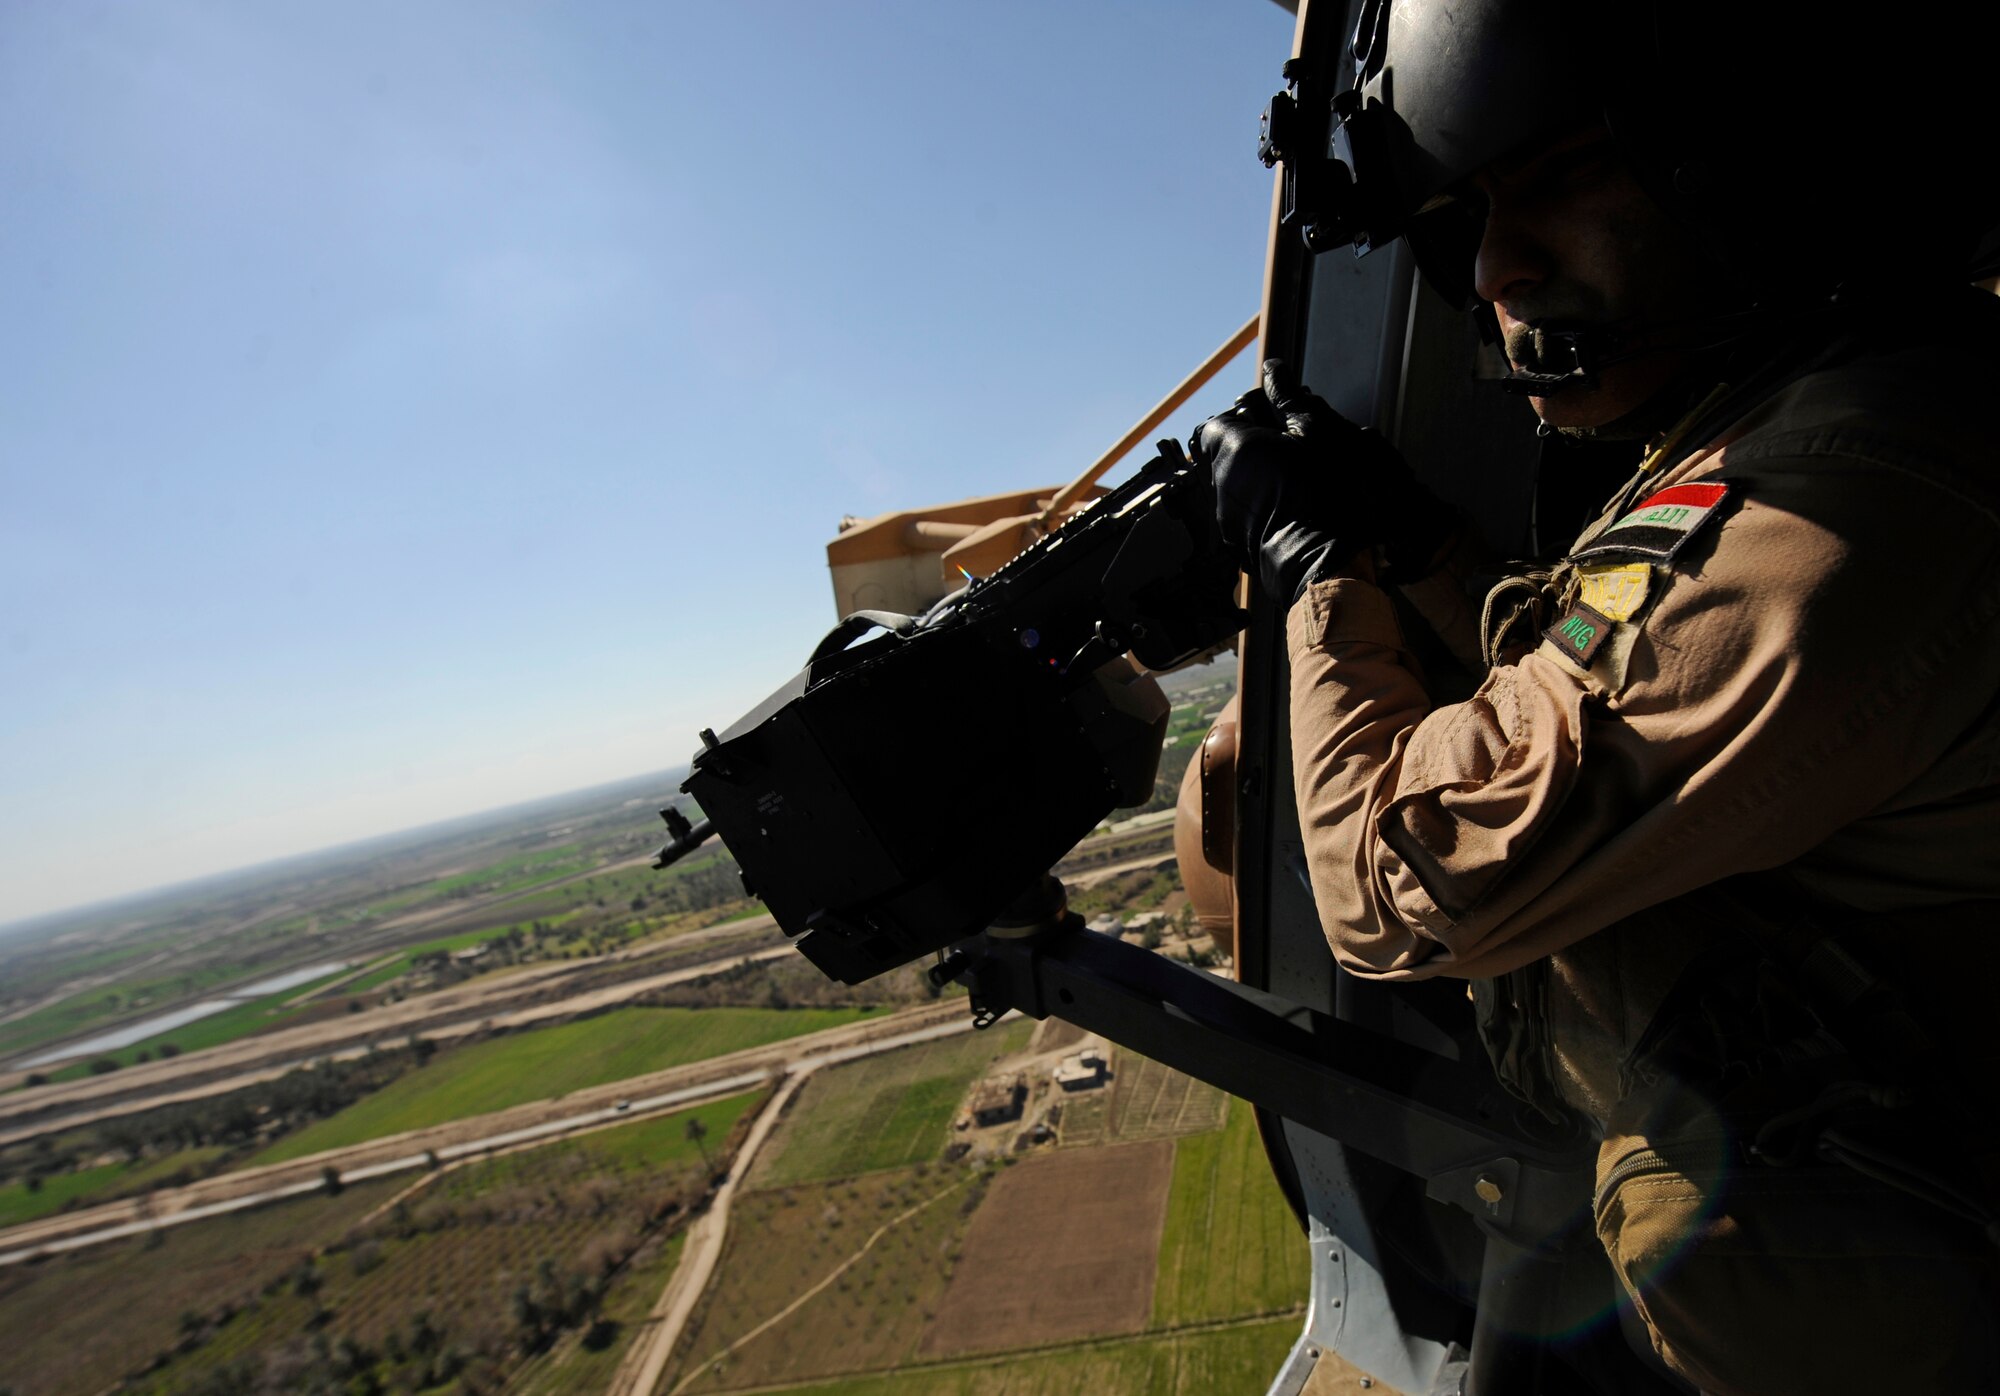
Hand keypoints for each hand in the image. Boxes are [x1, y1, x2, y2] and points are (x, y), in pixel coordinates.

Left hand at [1193, 360, 1449, 604]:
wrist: (1324, 561)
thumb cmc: (1323, 494)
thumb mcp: (1314, 431)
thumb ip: (1289, 398)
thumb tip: (1274, 370)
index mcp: (1232, 448)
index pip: (1217, 421)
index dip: (1244, 418)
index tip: (1272, 422)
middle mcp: (1219, 482)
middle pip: (1224, 454)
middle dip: (1251, 447)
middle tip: (1290, 449)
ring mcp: (1224, 517)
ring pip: (1232, 486)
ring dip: (1256, 478)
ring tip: (1294, 481)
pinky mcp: (1236, 544)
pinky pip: (1241, 515)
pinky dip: (1260, 507)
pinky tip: (1291, 510)